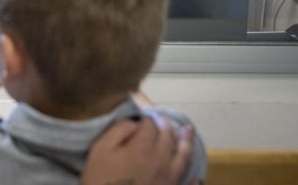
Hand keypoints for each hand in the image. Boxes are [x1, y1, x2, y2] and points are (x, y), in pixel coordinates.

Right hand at [80, 117, 194, 184]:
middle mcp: (162, 161)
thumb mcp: (101, 148)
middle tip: (163, 120)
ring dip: (186, 142)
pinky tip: (197, 178)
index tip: (142, 118)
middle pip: (169, 137)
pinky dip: (194, 182)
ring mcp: (169, 179)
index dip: (146, 119)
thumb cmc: (100, 178)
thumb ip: (119, 130)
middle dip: (166, 125)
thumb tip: (136, 123)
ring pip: (183, 157)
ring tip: (188, 131)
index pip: (151, 125)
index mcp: (144, 147)